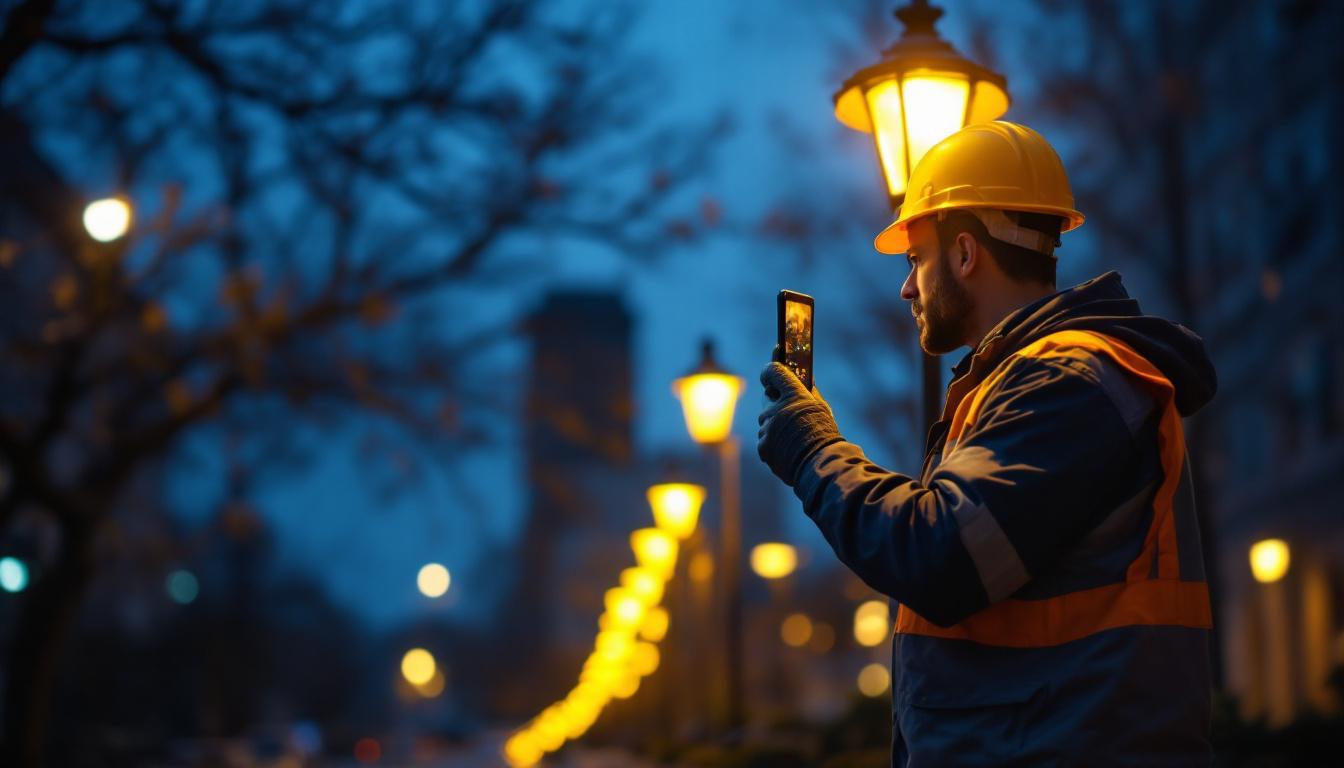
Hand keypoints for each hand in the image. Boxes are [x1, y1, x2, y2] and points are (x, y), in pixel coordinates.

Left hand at [757, 362, 841, 486]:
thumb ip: (808, 390)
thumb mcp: (821, 406)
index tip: (770, 372)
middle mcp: (776, 409)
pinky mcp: (762, 446)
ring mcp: (767, 429)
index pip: (773, 370)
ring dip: (776, 425)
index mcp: (793, 394)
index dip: (771, 369)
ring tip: (794, 436)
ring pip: (767, 421)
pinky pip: (766, 439)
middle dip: (777, 403)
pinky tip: (789, 448)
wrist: (821, 465)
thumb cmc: (825, 433)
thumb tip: (801, 378)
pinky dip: (774, 442)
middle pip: (768, 399)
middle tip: (789, 409)